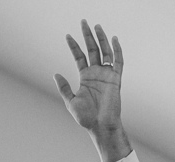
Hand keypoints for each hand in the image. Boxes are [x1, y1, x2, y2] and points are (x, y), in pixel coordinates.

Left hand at [54, 22, 129, 160]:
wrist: (100, 126)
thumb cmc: (86, 118)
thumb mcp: (71, 102)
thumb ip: (64, 88)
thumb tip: (56, 74)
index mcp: (85, 77)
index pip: (80, 57)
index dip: (74, 46)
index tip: (68, 36)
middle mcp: (96, 73)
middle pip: (92, 49)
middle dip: (88, 36)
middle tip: (83, 22)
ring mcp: (106, 75)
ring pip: (105, 52)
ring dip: (101, 39)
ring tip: (96, 26)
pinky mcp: (116, 79)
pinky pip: (118, 61)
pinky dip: (117, 50)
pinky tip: (113, 39)